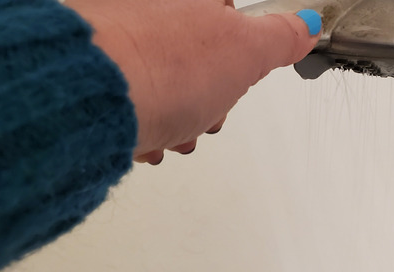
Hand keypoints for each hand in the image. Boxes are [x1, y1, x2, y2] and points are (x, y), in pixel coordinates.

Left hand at [65, 0, 320, 163]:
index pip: (228, 17)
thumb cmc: (164, 69)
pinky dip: (139, 118)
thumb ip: (280, 37)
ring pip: (160, 77)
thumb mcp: (247, 51)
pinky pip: (125, 93)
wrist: (90, 97)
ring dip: (175, 113)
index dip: (239, 57)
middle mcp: (147, 7)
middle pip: (194, 53)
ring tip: (173, 132)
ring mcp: (115, 34)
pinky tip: (145, 136)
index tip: (237, 79)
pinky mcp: (89, 68)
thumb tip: (305, 25)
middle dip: (206, 93)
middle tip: (207, 111)